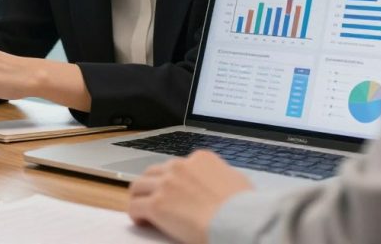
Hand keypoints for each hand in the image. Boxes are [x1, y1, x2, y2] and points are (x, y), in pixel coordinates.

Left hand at [128, 151, 253, 243]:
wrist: (238, 221)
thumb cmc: (245, 208)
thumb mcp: (238, 182)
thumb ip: (221, 178)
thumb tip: (221, 186)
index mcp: (201, 159)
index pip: (177, 166)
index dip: (173, 180)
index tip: (174, 192)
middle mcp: (179, 167)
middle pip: (154, 172)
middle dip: (152, 185)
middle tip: (153, 199)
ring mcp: (166, 184)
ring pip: (139, 186)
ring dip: (140, 197)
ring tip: (142, 209)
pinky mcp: (156, 205)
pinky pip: (135, 206)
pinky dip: (136, 214)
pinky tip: (142, 221)